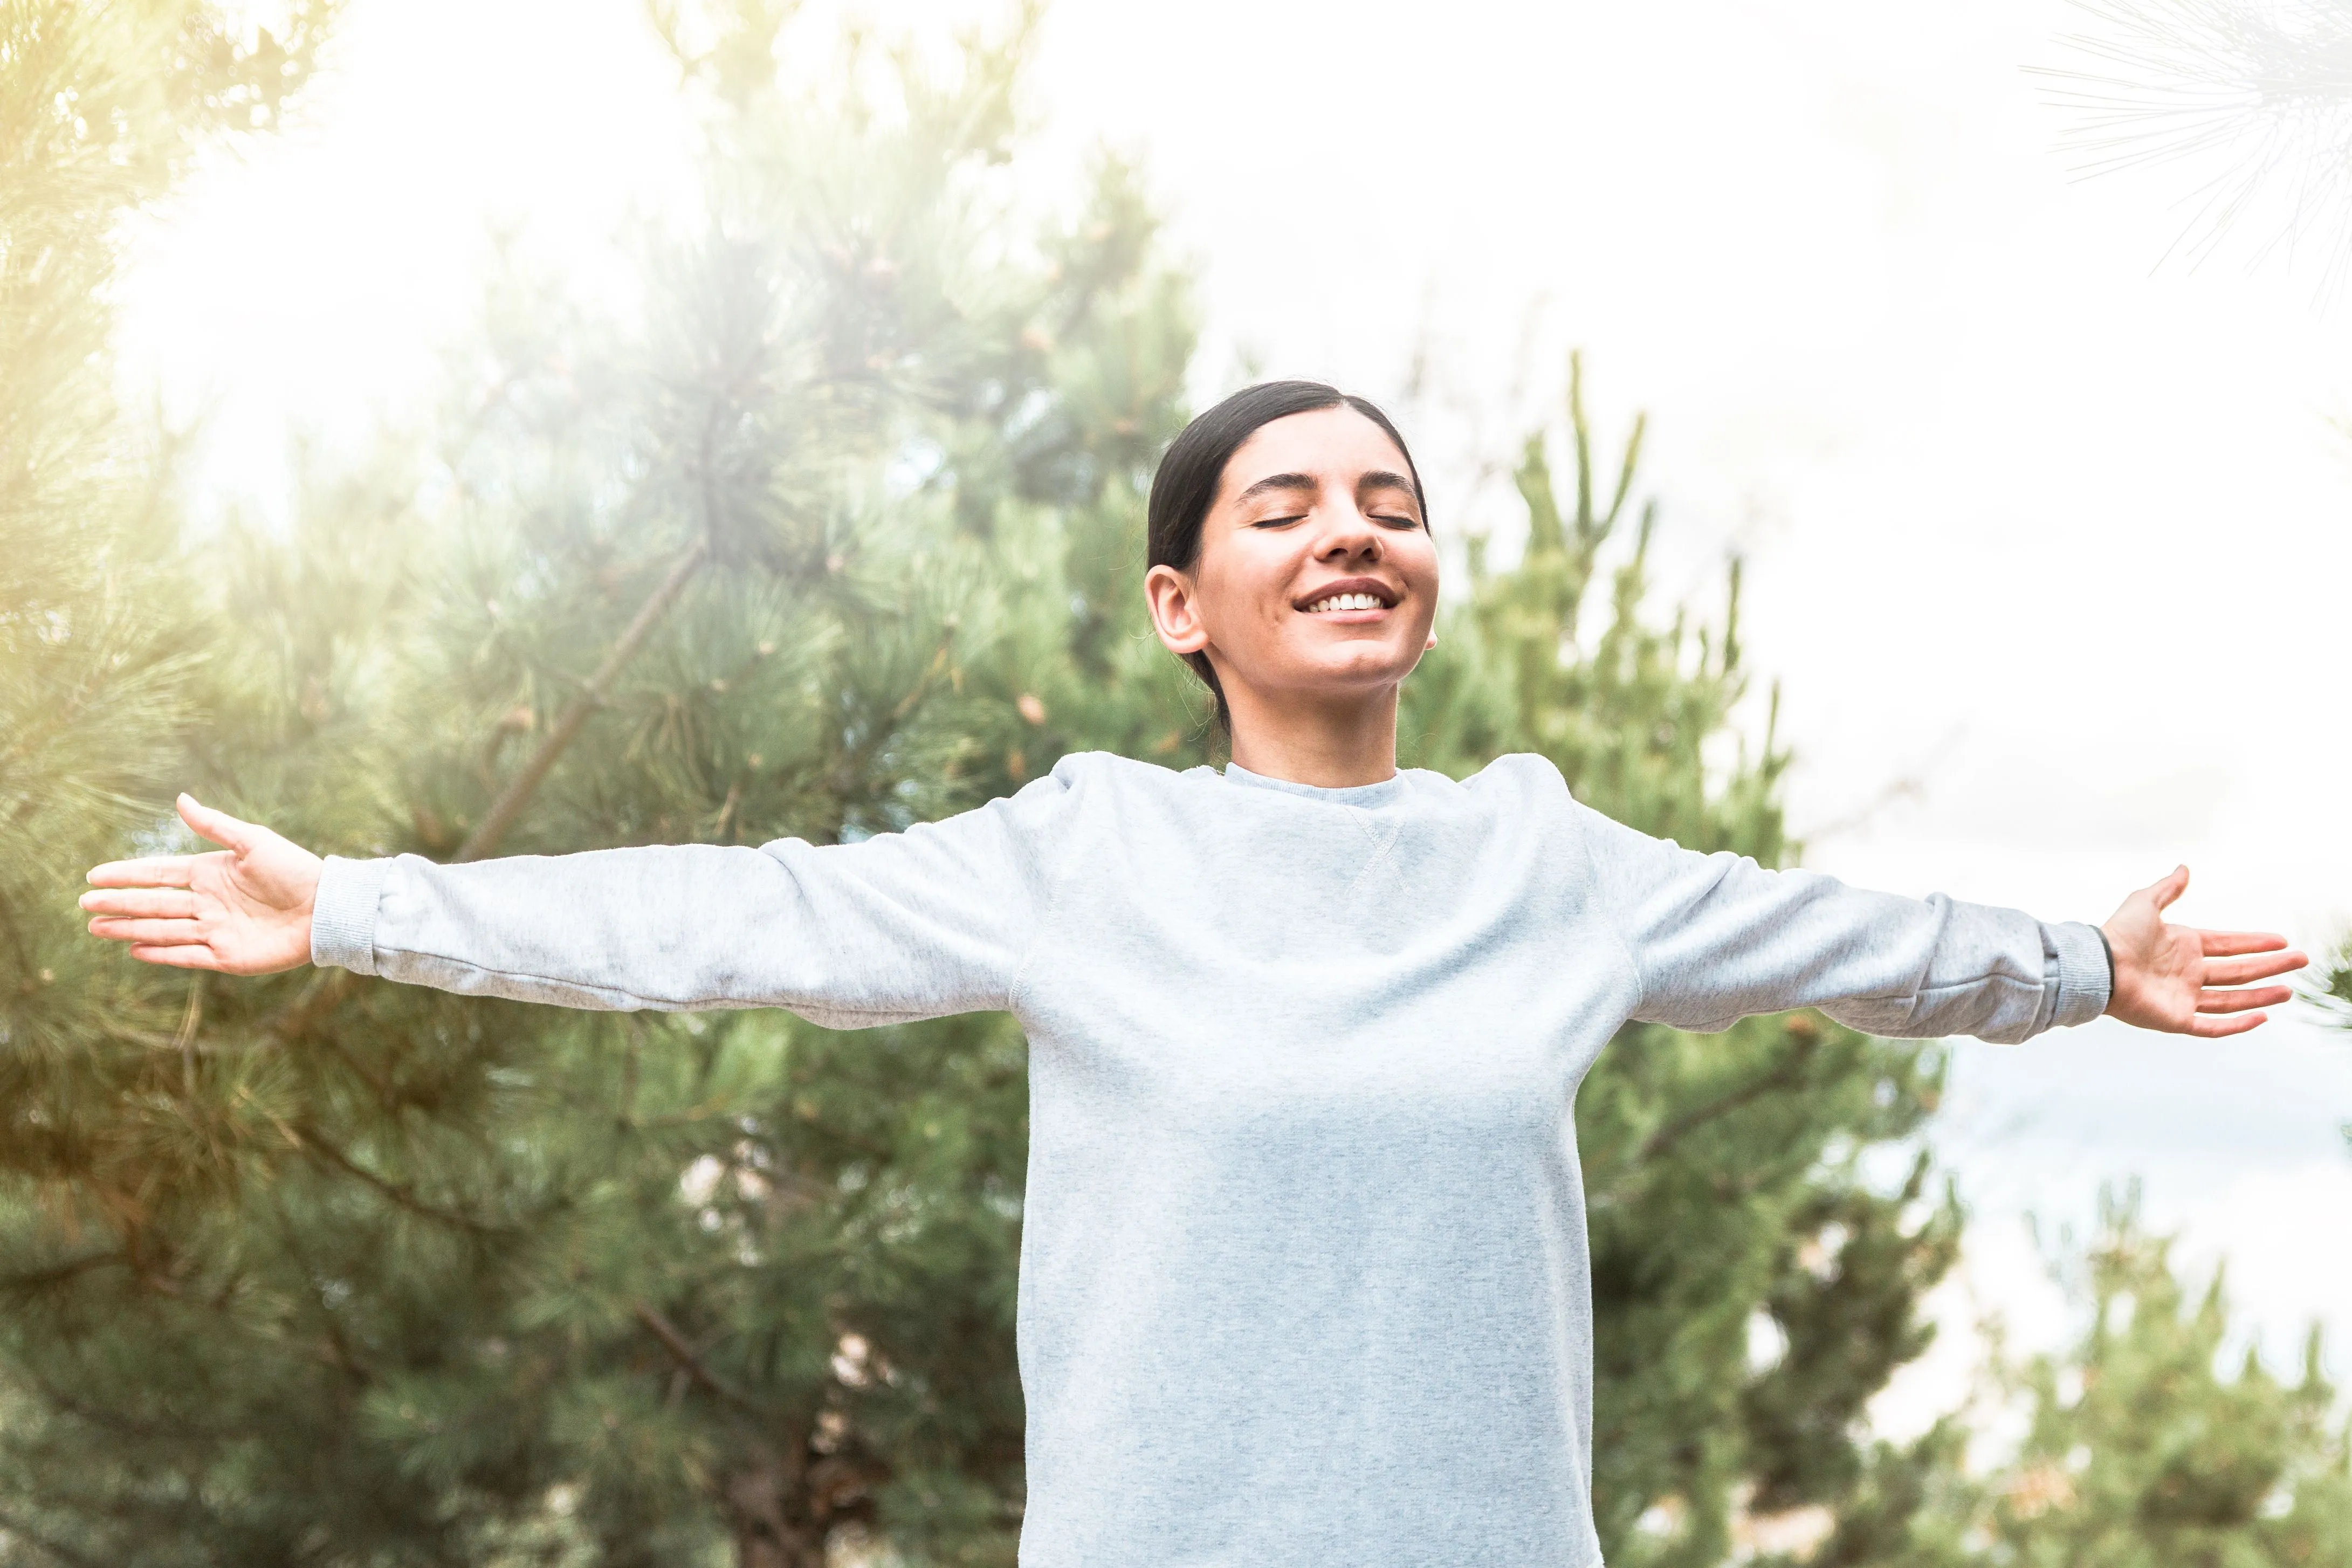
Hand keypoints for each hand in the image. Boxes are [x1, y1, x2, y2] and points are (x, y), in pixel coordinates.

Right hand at [81, 794, 323, 974]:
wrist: (327, 907)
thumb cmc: (295, 870)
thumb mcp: (253, 841)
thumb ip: (215, 825)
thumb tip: (180, 799)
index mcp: (210, 873)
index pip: (158, 874)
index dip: (126, 875)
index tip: (94, 876)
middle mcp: (207, 903)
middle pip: (153, 904)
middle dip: (119, 904)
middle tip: (84, 905)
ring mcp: (215, 930)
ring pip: (163, 930)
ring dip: (130, 929)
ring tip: (97, 928)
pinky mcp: (228, 957)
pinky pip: (187, 955)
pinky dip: (162, 953)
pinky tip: (135, 949)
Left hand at [2101, 866, 2304, 1036]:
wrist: (2098, 965)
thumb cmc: (2117, 934)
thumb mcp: (2145, 903)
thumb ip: (2167, 888)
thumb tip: (2184, 868)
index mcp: (2183, 945)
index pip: (2228, 945)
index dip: (2254, 942)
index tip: (2281, 940)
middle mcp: (2188, 972)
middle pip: (2238, 971)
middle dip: (2270, 966)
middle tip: (2300, 960)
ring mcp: (2184, 997)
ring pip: (2232, 999)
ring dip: (2261, 995)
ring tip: (2290, 990)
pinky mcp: (2177, 1020)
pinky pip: (2214, 1026)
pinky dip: (2238, 1024)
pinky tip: (2262, 1017)